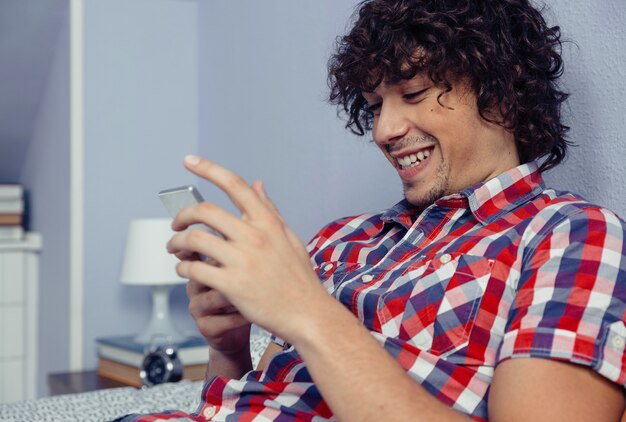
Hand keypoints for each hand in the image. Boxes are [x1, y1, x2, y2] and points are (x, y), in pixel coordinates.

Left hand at [167, 155, 333, 343]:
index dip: (209, 168)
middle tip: (176, 224)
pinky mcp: (232, 285)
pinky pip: (195, 269)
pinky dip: (184, 268)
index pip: (235, 185)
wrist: (307, 314)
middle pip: (204, 211)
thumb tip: (257, 184)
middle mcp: (254, 237)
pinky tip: (185, 271)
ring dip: (176, 244)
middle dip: (182, 216)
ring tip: (174, 249)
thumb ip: (269, 210)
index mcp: (267, 222)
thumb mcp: (289, 237)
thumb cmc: (299, 279)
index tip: (189, 161)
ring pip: (194, 240)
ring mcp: (243, 260)